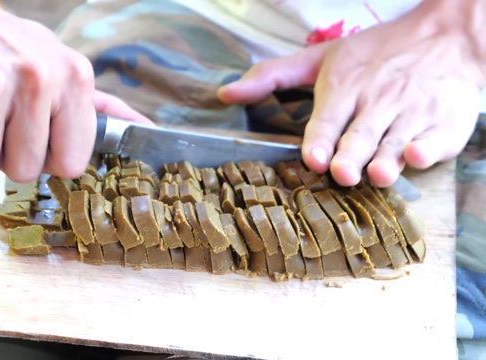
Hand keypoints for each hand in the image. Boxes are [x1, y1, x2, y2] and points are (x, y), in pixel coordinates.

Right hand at [0, 0, 150, 181]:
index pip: (73, 162)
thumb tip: (144, 128)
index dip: (50, 159)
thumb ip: (98, 105)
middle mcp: (37, 77)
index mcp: (73, 76)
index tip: (38, 138)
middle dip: (7, 156)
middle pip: (26, 171)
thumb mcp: (59, 64)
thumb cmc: (3, 44)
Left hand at [218, 1, 484, 186]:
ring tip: (376, 174)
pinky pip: (435, 140)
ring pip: (395, 142)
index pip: (329, 118)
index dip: (321, 139)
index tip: (314, 158)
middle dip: (351, 155)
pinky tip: (418, 156)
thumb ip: (272, 76)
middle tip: (341, 173)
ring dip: (386, 158)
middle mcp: (377, 101)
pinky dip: (427, 148)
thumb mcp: (322, 57)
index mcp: (345, 86)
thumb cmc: (376, 53)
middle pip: (361, 135)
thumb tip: (226, 93)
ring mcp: (412, 114)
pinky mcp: (443, 125)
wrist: (446, 37)